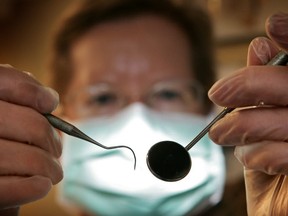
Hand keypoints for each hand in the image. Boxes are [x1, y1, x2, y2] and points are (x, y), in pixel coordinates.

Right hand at [0, 65, 62, 213]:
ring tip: (54, 171)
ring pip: (30, 159)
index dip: (31, 90)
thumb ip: (18, 101)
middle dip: (52, 140)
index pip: (3, 80)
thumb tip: (49, 98)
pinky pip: (16, 189)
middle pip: (32, 125)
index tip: (49, 102)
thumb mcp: (1, 116)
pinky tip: (42, 185)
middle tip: (57, 150)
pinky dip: (36, 187)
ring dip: (50, 167)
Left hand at [208, 13, 287, 214]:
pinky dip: (262, 154)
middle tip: (218, 93)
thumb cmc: (269, 163)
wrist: (277, 209)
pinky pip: (287, 152)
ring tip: (223, 134)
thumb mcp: (260, 124)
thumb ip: (260, 93)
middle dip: (250, 84)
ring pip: (284, 118)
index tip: (270, 26)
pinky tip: (252, 158)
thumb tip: (258, 50)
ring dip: (245, 125)